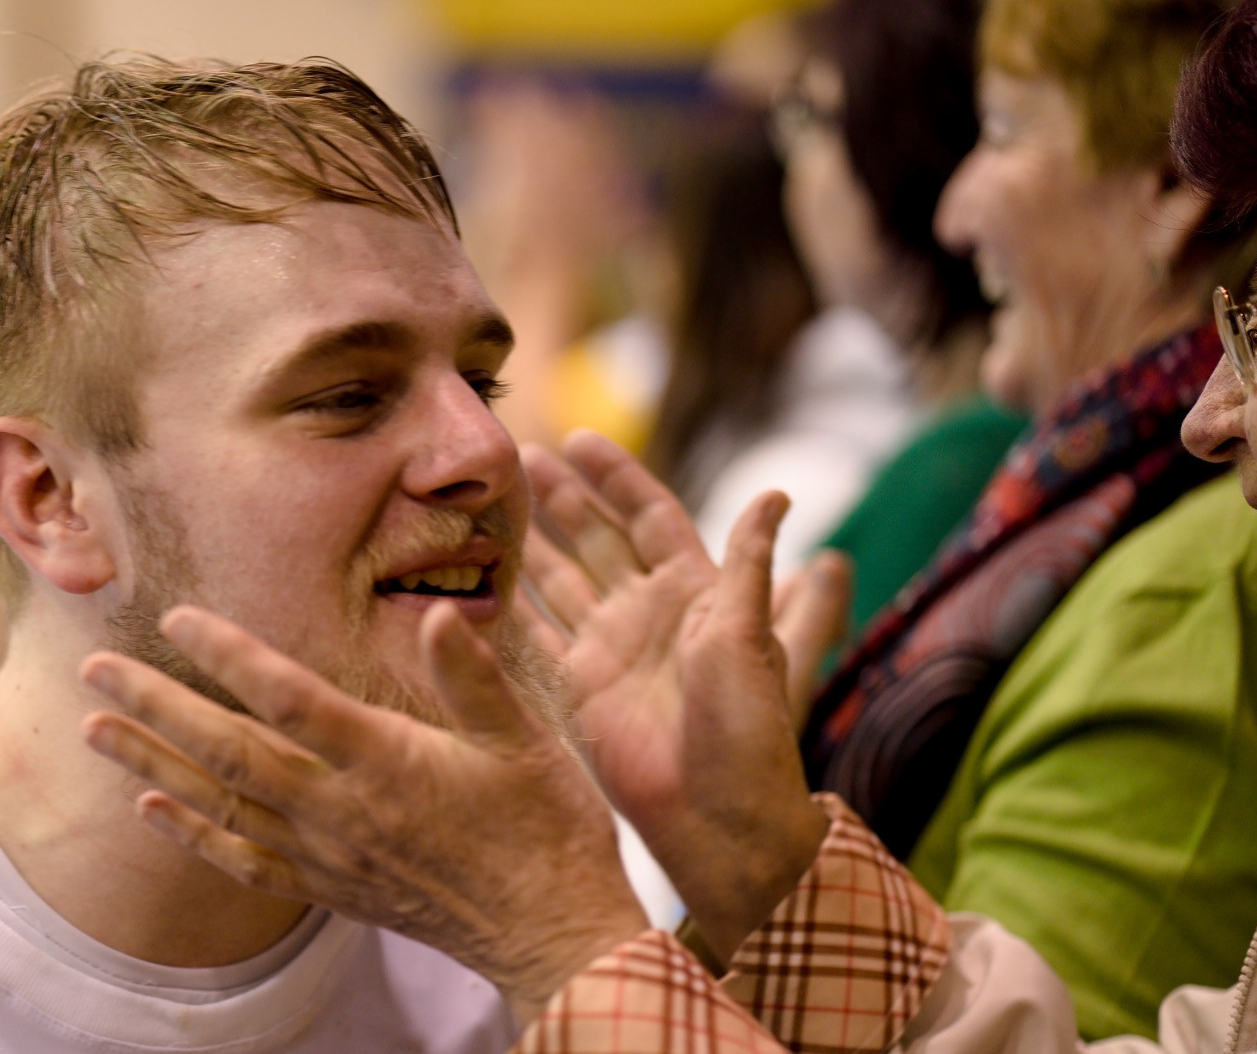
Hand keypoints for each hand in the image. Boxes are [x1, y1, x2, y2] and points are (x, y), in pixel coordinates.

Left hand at [80, 601, 647, 1022]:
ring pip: (222, 803)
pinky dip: (192, 834)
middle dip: (158, 705)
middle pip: (230, 750)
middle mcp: (342, 810)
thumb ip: (473, 677)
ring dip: (153, 762)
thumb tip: (439, 613)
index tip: (179, 618)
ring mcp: (329, 854)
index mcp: (386, 762)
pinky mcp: (331, 888)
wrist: (550, 931)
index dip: (230, 655)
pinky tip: (152, 808)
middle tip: (96, 668)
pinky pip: (244, 861)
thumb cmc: (545, 829)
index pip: (289, 698)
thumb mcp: (524, 741)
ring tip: (96, 727)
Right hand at [519, 431, 841, 958]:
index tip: (580, 441)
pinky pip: (538, 640)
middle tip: (521, 459)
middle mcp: (649, 611)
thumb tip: (778, 493)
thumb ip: (750, 563)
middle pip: (599, 538)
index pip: (650, 514)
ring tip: (491, 508)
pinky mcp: (581, 689)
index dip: (617, 477)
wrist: (720, 815)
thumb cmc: (748, 727)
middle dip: (564, 499)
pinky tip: (478, 584)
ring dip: (532, 544)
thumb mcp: (752, 636)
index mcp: (696, 590)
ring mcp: (612, 649)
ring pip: (563, 580)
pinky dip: (509, 613)